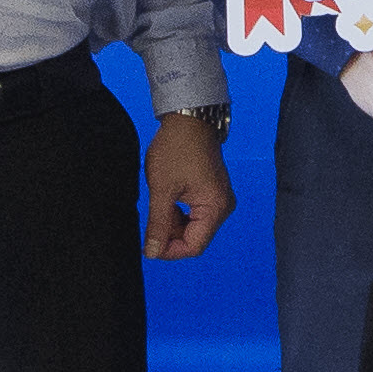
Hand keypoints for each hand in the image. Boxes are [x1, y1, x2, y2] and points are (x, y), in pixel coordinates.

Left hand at [145, 113, 235, 260]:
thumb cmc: (178, 148)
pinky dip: (179, 214)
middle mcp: (222, 206)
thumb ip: (158, 224)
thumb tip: (154, 252)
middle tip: (150, 223)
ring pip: (193, 227)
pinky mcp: (212, 193)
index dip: (170, 250)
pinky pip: (195, 215)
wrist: (189, 119)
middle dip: (170, 236)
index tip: (150, 246)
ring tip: (158, 205)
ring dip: (173, 224)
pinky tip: (167, 201)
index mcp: (215, 207)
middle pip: (195, 238)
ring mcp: (218, 199)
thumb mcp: (162, 189)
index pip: (194, 246)